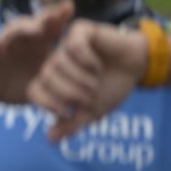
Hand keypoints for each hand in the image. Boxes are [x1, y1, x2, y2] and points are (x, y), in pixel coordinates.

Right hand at [0, 0, 75, 109]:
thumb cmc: (15, 87)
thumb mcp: (40, 89)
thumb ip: (56, 93)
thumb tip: (78, 106)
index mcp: (38, 45)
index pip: (51, 27)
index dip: (60, 16)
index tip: (71, 7)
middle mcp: (22, 40)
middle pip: (35, 23)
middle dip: (47, 16)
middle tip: (59, 12)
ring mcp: (3, 43)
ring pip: (12, 29)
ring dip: (24, 28)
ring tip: (36, 30)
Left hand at [28, 19, 147, 141]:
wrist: (137, 67)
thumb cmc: (112, 87)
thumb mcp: (92, 112)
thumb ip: (72, 124)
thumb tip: (51, 139)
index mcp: (52, 80)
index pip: (34, 91)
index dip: (47, 104)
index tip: (65, 113)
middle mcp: (54, 62)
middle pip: (45, 77)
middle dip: (69, 92)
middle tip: (89, 97)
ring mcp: (65, 45)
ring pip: (58, 62)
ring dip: (80, 78)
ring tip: (96, 82)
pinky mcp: (79, 31)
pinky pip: (74, 46)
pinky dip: (87, 60)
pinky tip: (97, 66)